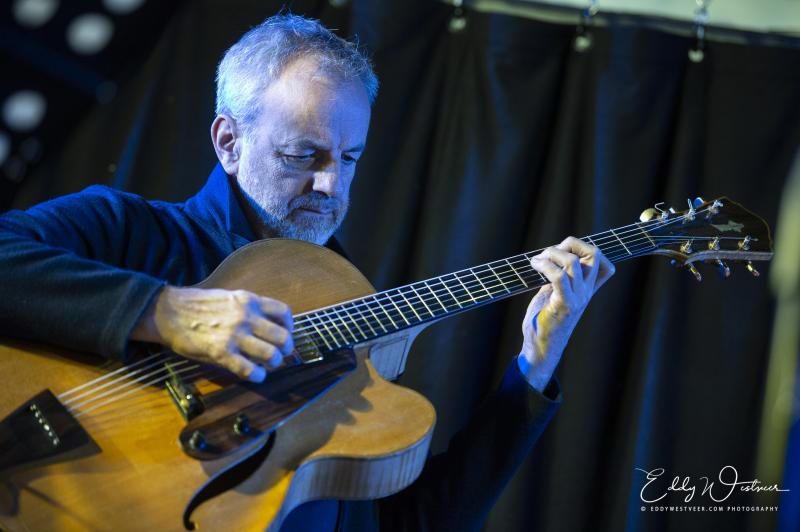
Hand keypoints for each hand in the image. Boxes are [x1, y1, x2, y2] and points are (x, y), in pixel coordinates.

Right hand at [131, 286, 293, 381]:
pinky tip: (255, 374)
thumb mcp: (229, 298)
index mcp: (249, 300)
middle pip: (283, 337)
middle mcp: (246, 316)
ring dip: (273, 363)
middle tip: (279, 354)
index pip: (284, 313)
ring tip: (267, 365)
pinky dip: (257, 375)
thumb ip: (249, 309)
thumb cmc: (198, 306)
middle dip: (285, 349)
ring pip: (271, 354)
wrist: (168, 312)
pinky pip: (250, 369)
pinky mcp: (222, 353)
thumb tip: (269, 325)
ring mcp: (235, 335)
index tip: (285, 333)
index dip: (289, 326)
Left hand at [519, 237, 613, 390]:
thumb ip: (558, 277)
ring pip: (573, 262)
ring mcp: (577, 298)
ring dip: (551, 254)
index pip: (606, 265)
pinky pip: (559, 277)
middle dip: (571, 243)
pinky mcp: (564, 304)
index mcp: (587, 290)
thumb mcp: (553, 294)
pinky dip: (545, 265)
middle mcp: (586, 293)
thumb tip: (549, 256)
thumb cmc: (543, 321)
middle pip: (595, 254)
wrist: (539, 348)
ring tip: (536, 261)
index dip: (588, 248)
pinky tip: (535, 266)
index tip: (564, 251)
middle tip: (550, 252)